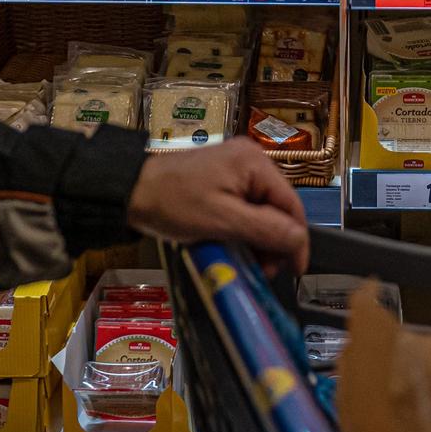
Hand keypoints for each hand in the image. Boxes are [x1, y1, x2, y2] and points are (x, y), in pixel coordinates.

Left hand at [127, 136, 309, 274]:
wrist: (130, 190)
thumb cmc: (173, 203)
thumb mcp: (222, 220)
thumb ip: (265, 229)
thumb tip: (300, 240)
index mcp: (255, 163)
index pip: (292, 205)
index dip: (296, 240)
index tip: (294, 271)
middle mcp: (251, 160)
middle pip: (278, 208)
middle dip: (274, 242)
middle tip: (262, 270)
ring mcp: (236, 168)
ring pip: (262, 210)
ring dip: (258, 239)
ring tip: (247, 262)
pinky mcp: (222, 178)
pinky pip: (245, 207)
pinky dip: (243, 229)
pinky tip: (234, 246)